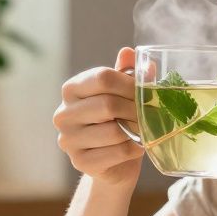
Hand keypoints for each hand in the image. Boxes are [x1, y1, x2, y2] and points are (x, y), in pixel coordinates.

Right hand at [53, 46, 143, 186]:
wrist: (115, 163)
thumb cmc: (119, 122)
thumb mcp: (123, 94)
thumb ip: (126, 73)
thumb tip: (129, 52)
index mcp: (72, 89)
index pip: (103, 77)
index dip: (130, 84)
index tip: (147, 91)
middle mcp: (63, 114)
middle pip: (108, 104)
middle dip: (136, 109)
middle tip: (153, 113)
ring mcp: (68, 140)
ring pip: (114, 131)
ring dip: (136, 131)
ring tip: (145, 129)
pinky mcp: (80, 162)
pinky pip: (117, 152)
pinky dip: (134, 149)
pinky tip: (138, 146)